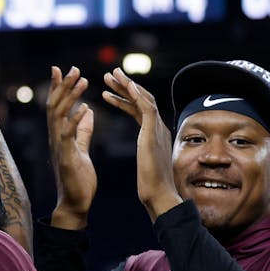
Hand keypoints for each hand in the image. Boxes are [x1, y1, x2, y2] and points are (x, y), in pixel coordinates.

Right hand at [47, 66, 95, 229]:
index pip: (58, 106)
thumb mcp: (82, 148)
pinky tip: (84, 108)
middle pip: (55, 105)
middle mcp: (56, 137)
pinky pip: (68, 135)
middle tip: (72, 68)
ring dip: (70, 97)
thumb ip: (83, 130)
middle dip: (63, 86)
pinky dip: (75, 120)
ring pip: (59, 116)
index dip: (59, 87)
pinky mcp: (66, 157)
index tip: (63, 69)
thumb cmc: (78, 178)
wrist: (76, 203)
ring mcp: (59, 147)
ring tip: (81, 81)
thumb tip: (88, 111)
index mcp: (61, 135)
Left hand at [103, 68, 181, 220]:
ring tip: (109, 76)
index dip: (126, 97)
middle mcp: (159, 128)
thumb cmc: (151, 185)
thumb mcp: (147, 161)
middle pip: (143, 99)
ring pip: (144, 99)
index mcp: (155, 134)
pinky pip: (146, 107)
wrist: (159, 195)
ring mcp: (158, 129)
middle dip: (126, 86)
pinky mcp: (154, 133)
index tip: (110, 89)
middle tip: (110, 75)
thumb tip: (146, 150)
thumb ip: (147, 151)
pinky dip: (136, 94)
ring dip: (127, 85)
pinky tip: (124, 85)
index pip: (140, 109)